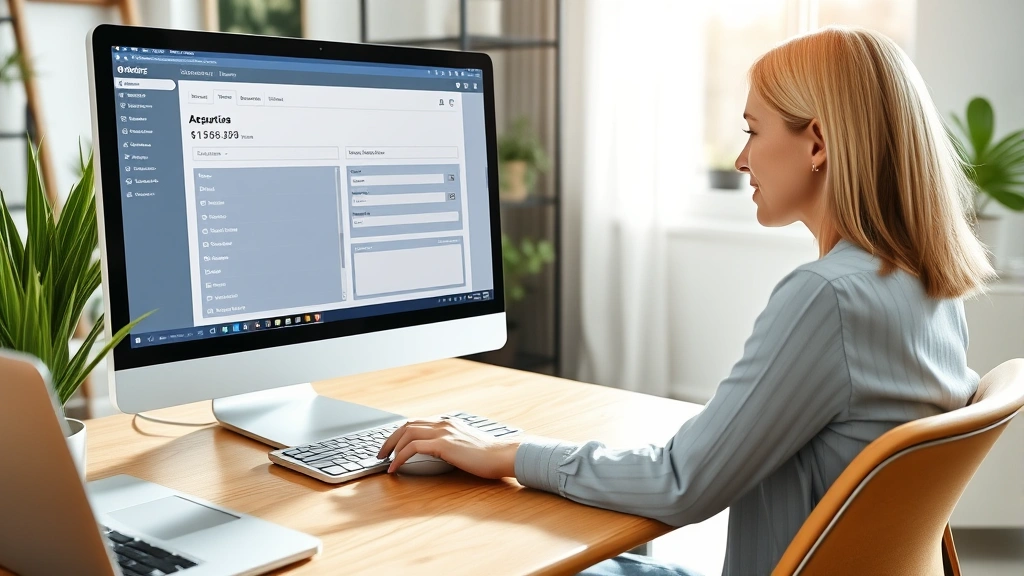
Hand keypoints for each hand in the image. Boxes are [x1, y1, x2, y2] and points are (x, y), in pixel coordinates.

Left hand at [377, 417, 519, 478]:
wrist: (501, 455)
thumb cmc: (487, 455)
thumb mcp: (465, 444)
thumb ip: (451, 444)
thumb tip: (437, 452)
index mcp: (447, 422)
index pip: (416, 423)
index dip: (400, 434)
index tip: (391, 446)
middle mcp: (443, 423)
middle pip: (406, 425)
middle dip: (390, 439)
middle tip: (381, 454)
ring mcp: (443, 432)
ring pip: (407, 433)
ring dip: (391, 447)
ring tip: (384, 461)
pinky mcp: (443, 444)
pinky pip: (412, 448)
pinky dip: (400, 457)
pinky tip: (395, 468)